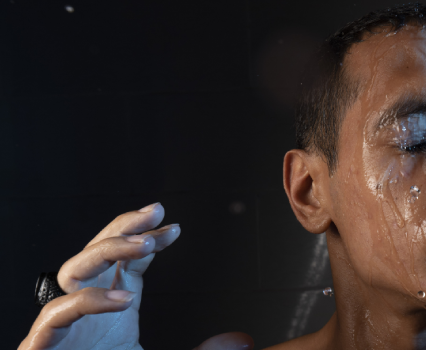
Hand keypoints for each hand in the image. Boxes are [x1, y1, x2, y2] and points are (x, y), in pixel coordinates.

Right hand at [19, 202, 179, 349]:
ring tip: (144, 245)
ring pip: (73, 272)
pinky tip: (122, 298)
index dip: (147, 239)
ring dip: (107, 251)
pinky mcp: (42, 347)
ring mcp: (63, 327)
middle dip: (123, 229)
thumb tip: (243, 341)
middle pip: (96, 254)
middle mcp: (87, 312)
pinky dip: (88, 302)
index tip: (174, 228)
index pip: (127, 262)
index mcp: (112, 310)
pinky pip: (57, 315)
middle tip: (154, 215)